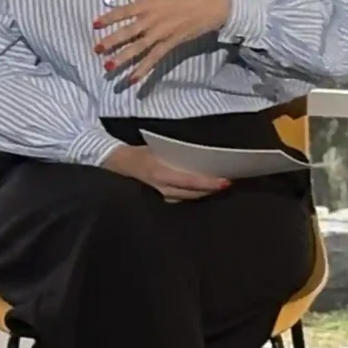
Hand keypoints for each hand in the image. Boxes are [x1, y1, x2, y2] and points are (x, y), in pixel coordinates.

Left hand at [94, 0, 231, 89]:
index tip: (95, 24)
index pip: (124, 11)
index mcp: (150, 3)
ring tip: (108, 68)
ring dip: (123, 59)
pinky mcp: (171, 44)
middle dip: (112, 42)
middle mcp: (153, 21)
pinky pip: (155, 59)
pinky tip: (132, 80)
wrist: (215, 3)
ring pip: (139, 49)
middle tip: (96, 49)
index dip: (109, 18)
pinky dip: (144, 70)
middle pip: (129, 33)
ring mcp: (162, 34)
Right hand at [103, 142, 231, 203]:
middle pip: (193, 193)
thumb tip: (200, 154)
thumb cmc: (139, 152)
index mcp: (160, 173)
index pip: (190, 181)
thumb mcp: (157, 149)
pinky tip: (202, 190)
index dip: (208, 183)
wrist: (119, 163)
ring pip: (189, 197)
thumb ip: (176, 154)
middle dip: (211, 189)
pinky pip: (182, 198)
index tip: (225, 181)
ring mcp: (161, 194)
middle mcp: (162, 187)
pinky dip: (194, 194)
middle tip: (228, 182)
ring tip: (218, 185)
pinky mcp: (161, 197)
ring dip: (204, 192)